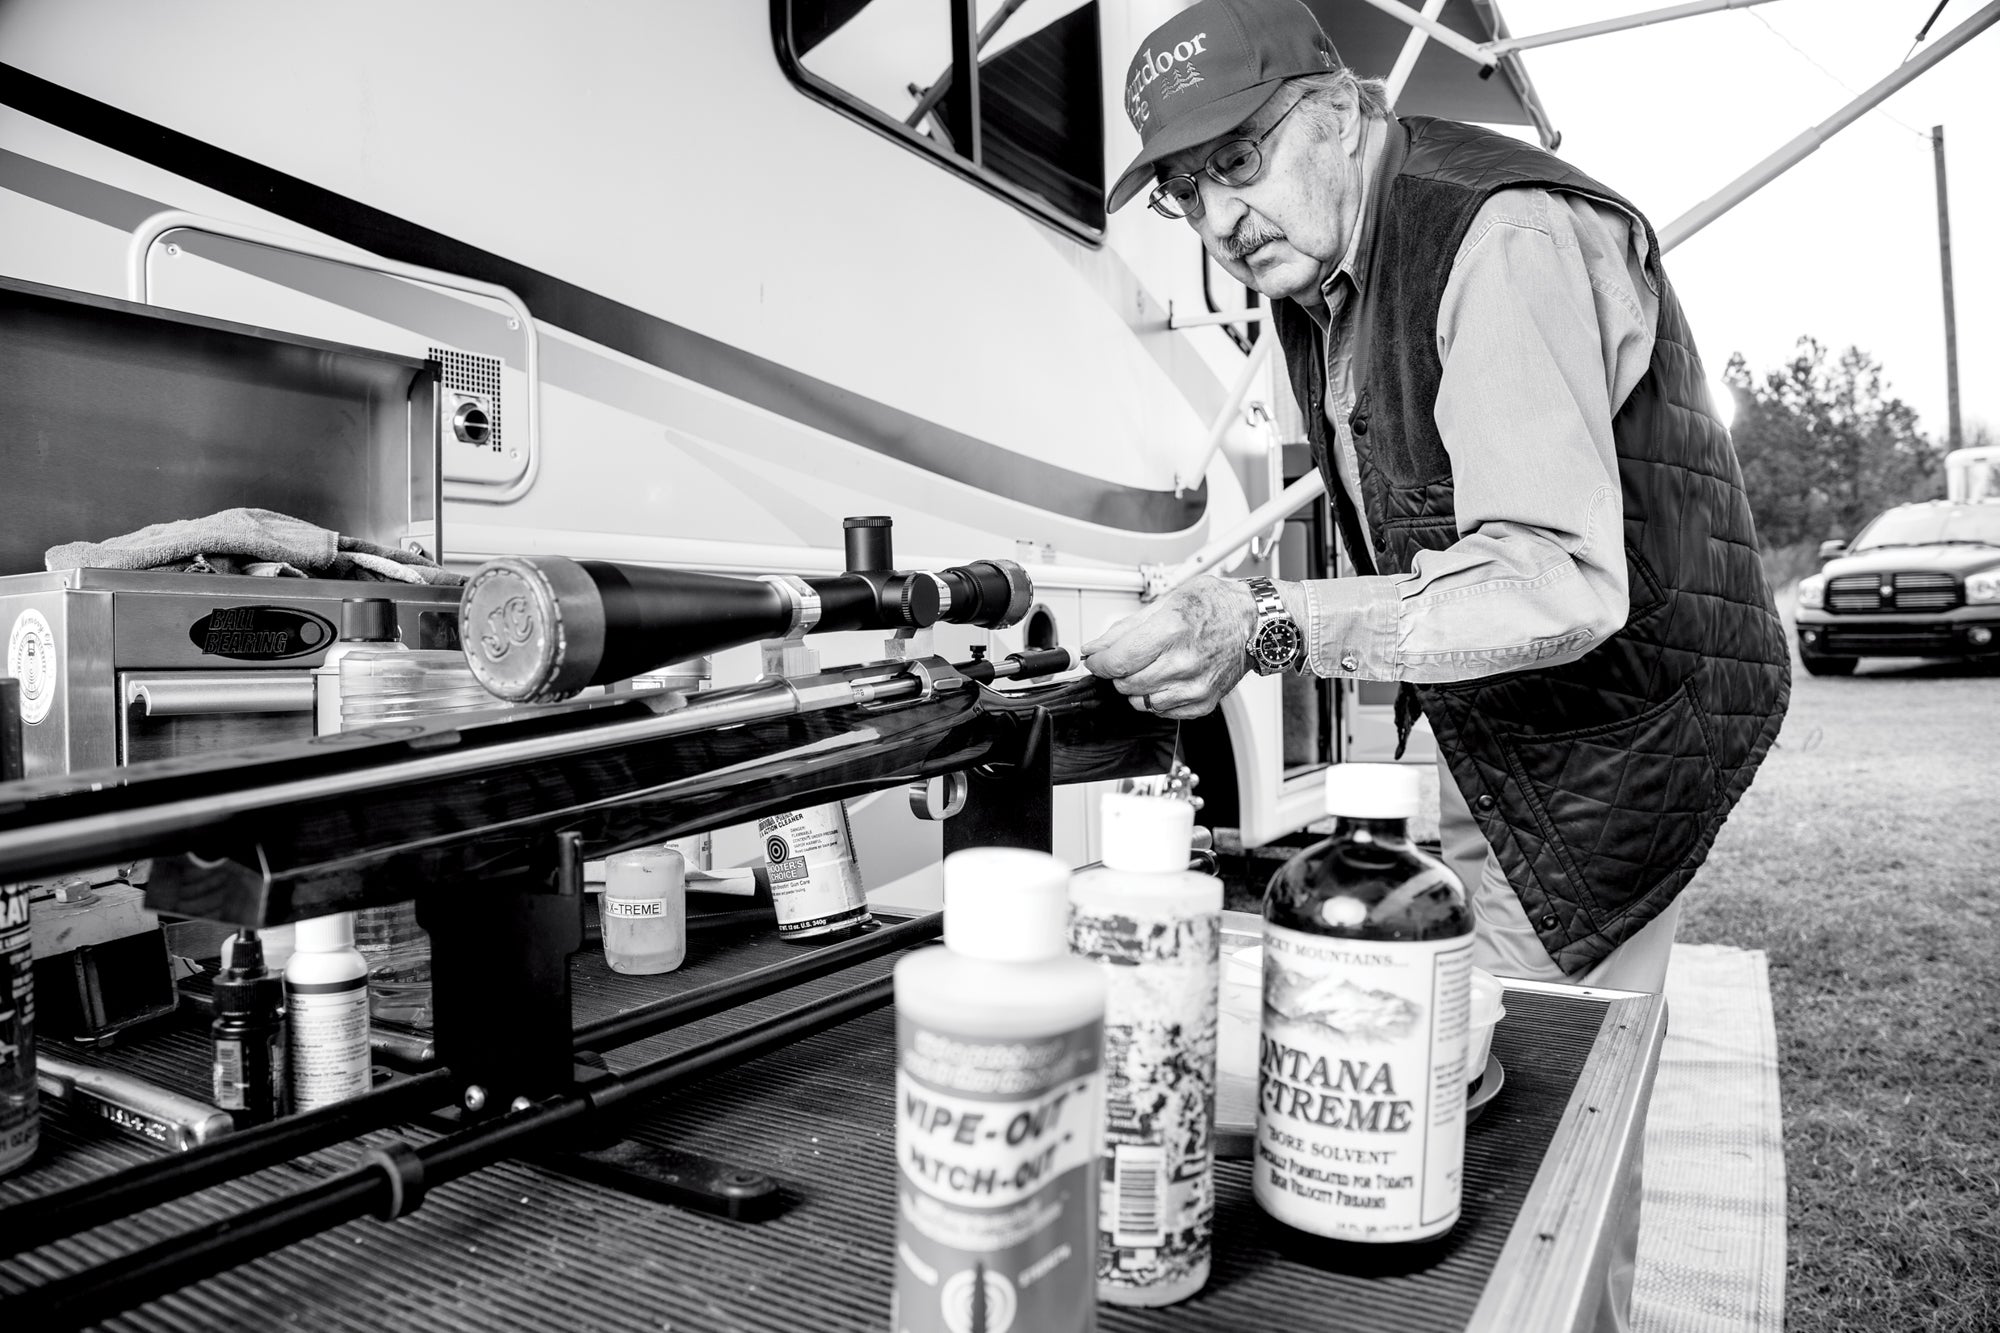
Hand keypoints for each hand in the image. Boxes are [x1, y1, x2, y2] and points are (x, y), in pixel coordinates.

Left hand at [1080, 577, 1256, 718]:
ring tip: (1151, 666)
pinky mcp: (1202, 702)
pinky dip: (1157, 697)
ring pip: (1140, 701)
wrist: (1254, 623)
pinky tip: (1167, 678)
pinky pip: (1162, 711)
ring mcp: (1195, 686)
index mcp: (1172, 631)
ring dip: (1136, 686)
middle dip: (1118, 672)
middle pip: (1126, 683)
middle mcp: (1185, 662)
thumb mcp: (1166, 602)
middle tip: (1127, 658)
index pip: (1119, 661)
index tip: (1096, 660)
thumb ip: (1125, 628)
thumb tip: (1097, 646)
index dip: (1099, 663)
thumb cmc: (1215, 606)